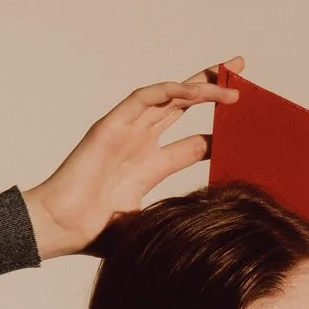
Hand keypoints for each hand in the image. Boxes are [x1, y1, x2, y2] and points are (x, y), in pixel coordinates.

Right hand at [21, 59, 244, 258]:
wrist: (61, 229)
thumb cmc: (95, 235)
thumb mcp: (151, 226)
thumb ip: (177, 220)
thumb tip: (214, 233)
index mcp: (150, 167)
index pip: (195, 142)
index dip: (221, 134)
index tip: (248, 129)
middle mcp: (141, 142)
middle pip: (184, 106)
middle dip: (213, 88)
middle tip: (241, 73)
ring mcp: (126, 130)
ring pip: (170, 96)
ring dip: (200, 85)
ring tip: (231, 81)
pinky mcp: (111, 124)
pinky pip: (146, 96)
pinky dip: (172, 89)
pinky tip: (196, 90)